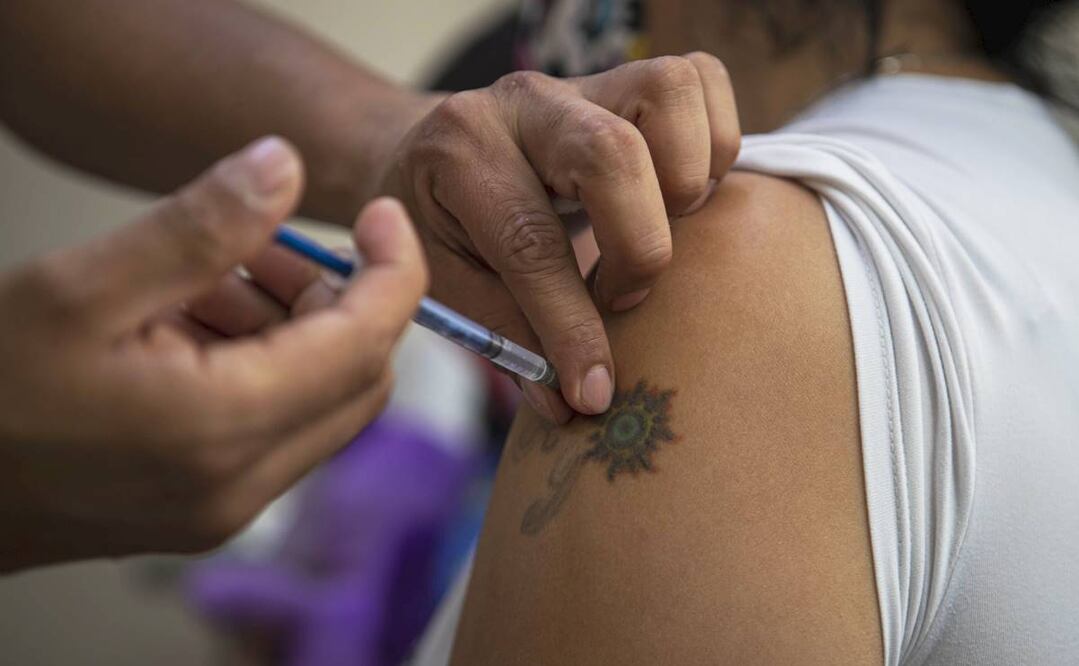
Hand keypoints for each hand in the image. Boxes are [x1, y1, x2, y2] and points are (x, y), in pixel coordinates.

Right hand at [0, 138, 426, 570]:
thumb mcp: (80, 286)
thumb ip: (197, 228)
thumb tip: (284, 169)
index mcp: (224, 428)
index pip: (367, 344)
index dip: (395, 271)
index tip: (384, 218)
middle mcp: (243, 484)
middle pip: (358, 377)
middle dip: (335, 299)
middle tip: (265, 247)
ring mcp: (228, 507)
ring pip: (320, 403)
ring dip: (290, 331)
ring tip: (208, 281)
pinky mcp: (207, 510)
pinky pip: (277, 429)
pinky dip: (262, 368)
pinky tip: (191, 329)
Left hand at [381, 54, 738, 421]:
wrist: (435, 150)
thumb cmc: (440, 224)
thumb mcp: (446, 283)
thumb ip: (505, 336)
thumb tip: (573, 403)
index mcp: (462, 151)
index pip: (530, 241)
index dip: (570, 326)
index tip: (593, 390)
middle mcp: (526, 100)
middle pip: (614, 154)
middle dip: (638, 246)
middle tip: (622, 296)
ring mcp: (583, 78)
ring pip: (670, 94)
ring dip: (687, 180)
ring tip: (661, 231)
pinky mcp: (629, 76)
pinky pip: (702, 81)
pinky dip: (713, 143)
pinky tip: (680, 196)